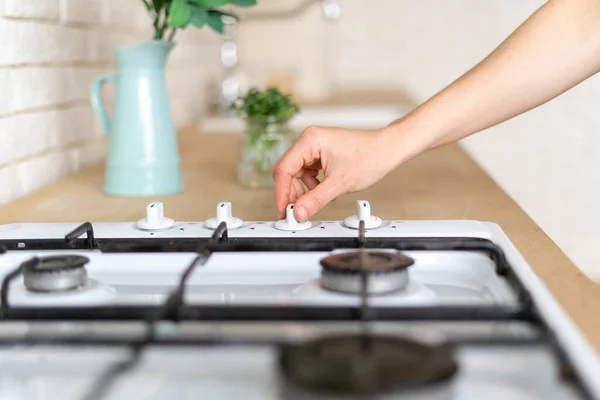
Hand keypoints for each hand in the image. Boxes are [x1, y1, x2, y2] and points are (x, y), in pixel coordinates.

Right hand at [272, 125, 398, 221]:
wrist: (388, 150)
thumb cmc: (370, 156)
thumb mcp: (340, 183)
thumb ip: (316, 199)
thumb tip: (299, 212)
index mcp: (310, 140)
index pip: (284, 169)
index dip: (281, 193)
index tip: (284, 211)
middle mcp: (309, 141)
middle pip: (287, 172)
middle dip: (292, 193)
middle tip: (297, 212)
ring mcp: (314, 147)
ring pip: (296, 174)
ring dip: (303, 191)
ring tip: (315, 202)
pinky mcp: (320, 155)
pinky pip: (307, 173)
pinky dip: (311, 186)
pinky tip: (322, 193)